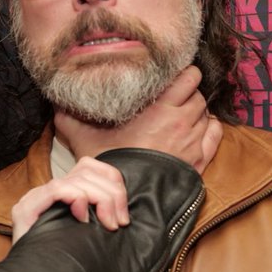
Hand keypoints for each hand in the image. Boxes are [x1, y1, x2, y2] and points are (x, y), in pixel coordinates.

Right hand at [11, 158, 128, 242]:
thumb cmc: (63, 270)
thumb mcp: (88, 239)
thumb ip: (99, 220)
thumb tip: (124, 215)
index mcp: (61, 197)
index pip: (88, 167)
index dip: (112, 180)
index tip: (123, 211)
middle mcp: (45, 195)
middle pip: (86, 170)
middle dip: (113, 194)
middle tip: (119, 223)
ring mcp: (33, 201)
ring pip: (75, 179)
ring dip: (100, 198)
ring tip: (107, 225)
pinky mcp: (25, 211)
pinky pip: (57, 189)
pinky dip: (77, 199)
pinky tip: (84, 220)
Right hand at [54, 65, 223, 173]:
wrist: (127, 198)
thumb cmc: (107, 165)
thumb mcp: (82, 136)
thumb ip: (69, 115)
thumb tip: (56, 100)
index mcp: (159, 108)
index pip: (188, 76)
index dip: (183, 73)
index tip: (172, 77)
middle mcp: (181, 121)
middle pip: (198, 94)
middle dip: (188, 93)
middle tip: (173, 98)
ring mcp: (193, 141)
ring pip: (205, 113)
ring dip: (196, 111)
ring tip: (181, 114)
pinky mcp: (199, 160)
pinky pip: (215, 133)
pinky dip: (209, 127)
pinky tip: (197, 128)